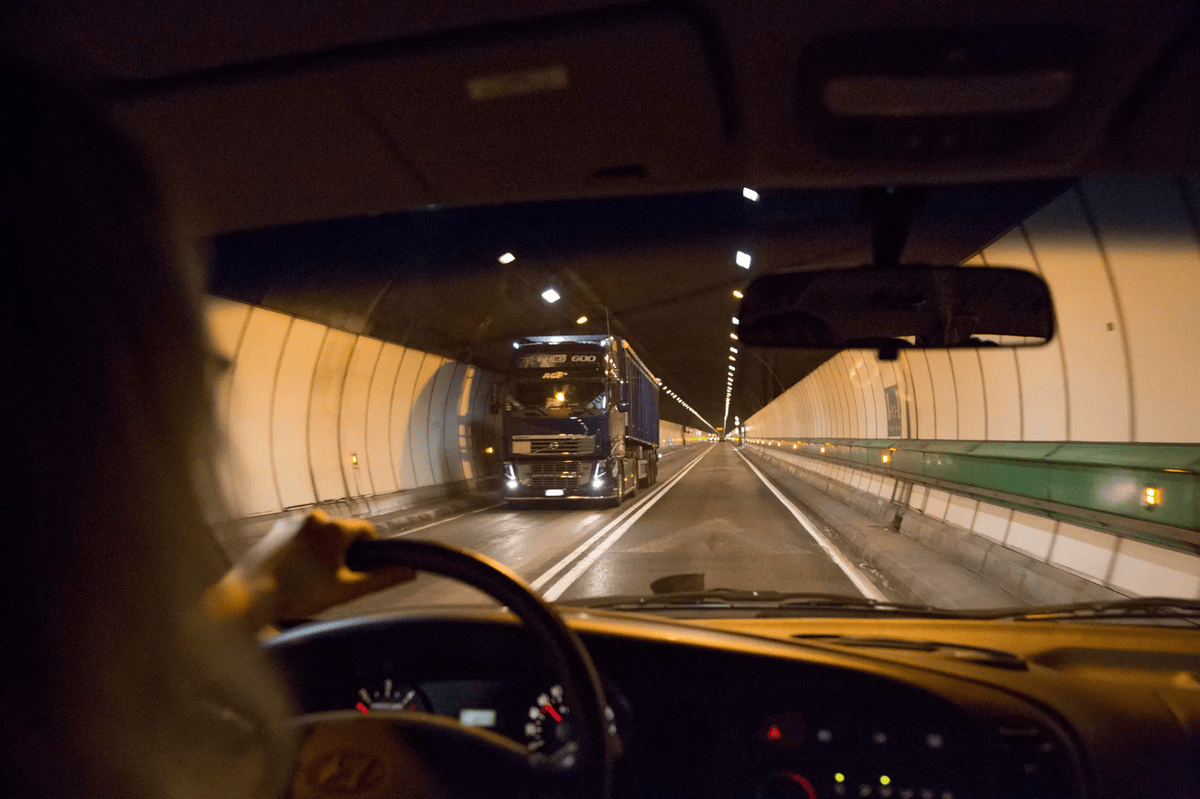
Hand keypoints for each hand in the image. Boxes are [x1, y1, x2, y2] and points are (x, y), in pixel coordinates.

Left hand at [205, 510, 415, 628]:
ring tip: (307, 580)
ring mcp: (291, 522)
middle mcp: (315, 517)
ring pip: (320, 536)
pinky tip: (291, 574)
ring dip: (321, 552)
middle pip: (342, 533)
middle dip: (341, 554)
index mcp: (335, 528)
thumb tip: (410, 572)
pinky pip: (299, 537)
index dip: (367, 553)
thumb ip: (381, 579)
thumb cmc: (298, 594)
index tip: (355, 573)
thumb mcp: (345, 591)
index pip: (366, 532)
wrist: (248, 597)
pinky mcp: (274, 530)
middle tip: (329, 581)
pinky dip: (301, 552)